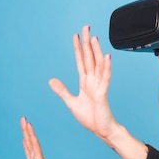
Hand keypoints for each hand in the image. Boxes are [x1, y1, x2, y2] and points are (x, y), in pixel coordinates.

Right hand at [20, 117, 61, 158]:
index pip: (34, 144)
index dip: (30, 134)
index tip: (27, 123)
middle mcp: (37, 158)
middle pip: (31, 141)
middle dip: (26, 130)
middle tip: (23, 118)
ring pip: (30, 145)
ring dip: (26, 135)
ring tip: (23, 125)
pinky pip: (29, 152)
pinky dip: (26, 145)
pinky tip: (24, 141)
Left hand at [49, 25, 117, 142]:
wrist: (103, 131)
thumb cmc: (91, 118)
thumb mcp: (72, 103)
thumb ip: (62, 91)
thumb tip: (51, 81)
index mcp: (85, 83)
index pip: (80, 61)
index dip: (78, 48)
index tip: (76, 35)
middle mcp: (93, 81)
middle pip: (89, 58)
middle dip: (87, 43)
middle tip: (86, 27)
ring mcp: (99, 87)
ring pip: (97, 65)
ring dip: (96, 51)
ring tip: (94, 38)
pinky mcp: (102, 94)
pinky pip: (105, 78)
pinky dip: (106, 67)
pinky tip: (106, 57)